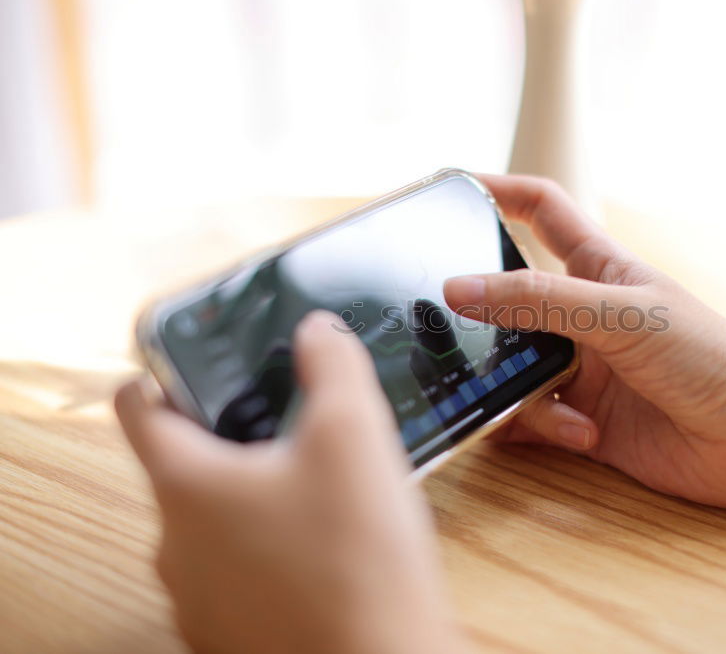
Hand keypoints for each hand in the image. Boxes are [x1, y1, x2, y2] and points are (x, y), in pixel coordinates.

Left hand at [116, 311, 462, 653]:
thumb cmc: (357, 558)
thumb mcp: (355, 435)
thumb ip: (332, 366)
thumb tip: (317, 332)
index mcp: (185, 486)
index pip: (138, 405)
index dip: (165, 372)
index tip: (203, 362)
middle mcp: (175, 547)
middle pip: (185, 466)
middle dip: (235, 437)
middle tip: (295, 422)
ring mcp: (200, 601)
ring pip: (215, 524)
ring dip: (256, 497)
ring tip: (323, 485)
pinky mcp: (233, 636)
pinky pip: (240, 573)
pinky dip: (271, 549)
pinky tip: (328, 547)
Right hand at [445, 174, 725, 509]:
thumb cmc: (711, 358)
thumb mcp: (622, 316)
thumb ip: (539, 302)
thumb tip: (458, 287)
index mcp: (599, 269)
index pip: (541, 212)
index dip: (498, 192)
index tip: (450, 186)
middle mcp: (582, 316)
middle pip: (506, 299)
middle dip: (479, 315)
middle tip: (442, 327)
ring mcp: (580, 368)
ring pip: (510, 366)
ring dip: (516, 388)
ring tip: (552, 404)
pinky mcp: (580, 419)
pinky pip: (529, 419)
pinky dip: (542, 427)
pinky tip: (583, 434)